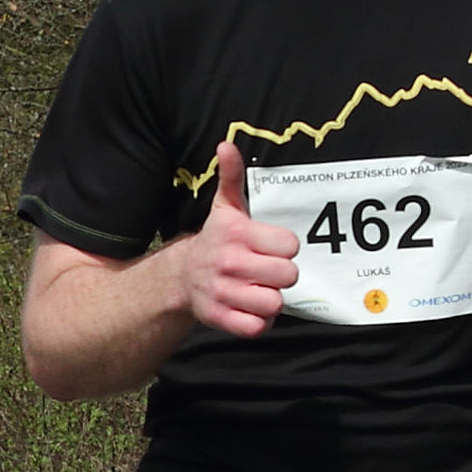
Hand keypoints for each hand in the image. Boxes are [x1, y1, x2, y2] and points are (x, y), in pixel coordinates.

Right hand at [179, 143, 297, 336]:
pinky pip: (257, 327)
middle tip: (266, 270)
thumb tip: (227, 145)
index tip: (272, 248)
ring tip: (257, 288)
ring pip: (274, 303)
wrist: (180, 277)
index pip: (290, 246)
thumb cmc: (215, 241)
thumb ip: (231, 177)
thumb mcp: (224, 208)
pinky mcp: (220, 318)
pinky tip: (249, 308)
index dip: (286, 248)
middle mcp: (230, 263)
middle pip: (288, 276)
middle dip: (281, 275)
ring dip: (270, 299)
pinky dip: (258, 321)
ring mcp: (224, 292)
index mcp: (237, 234)